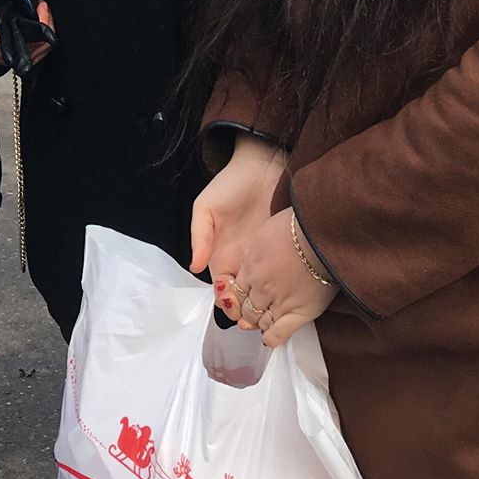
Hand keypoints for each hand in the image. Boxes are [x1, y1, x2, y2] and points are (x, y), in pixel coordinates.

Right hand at [0, 0, 53, 67]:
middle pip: (47, 40)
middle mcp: (17, 53)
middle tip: (42, 5)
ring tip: (41, 12)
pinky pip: (42, 50)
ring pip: (46, 47)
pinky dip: (44, 38)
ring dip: (47, 29)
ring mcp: (22, 59)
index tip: (41, 4)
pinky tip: (39, 26)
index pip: (37, 34)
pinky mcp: (23, 60)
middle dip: (47, 20)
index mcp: (8, 42)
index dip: (44, 18)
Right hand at [189, 132, 287, 303]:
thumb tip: (194, 267)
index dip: (226, 301)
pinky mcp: (280, 249)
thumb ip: (199, 238)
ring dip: (264, 302)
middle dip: (246, 310)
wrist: (262, 165)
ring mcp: (263, 256)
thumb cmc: (229, 184)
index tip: (232, 304)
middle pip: (244, 296)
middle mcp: (242, 260)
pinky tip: (283, 294)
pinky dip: (280, 287)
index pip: (222, 289)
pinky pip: (279, 274)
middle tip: (252, 313)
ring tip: (268, 309)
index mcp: (221, 254)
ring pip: (262, 290)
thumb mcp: (205, 209)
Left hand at [224, 208, 338, 347]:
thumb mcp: (267, 229)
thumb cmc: (299, 226)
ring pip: (258, 322)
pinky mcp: (298, 313)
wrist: (321, 235)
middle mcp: (260, 287)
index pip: (236, 290)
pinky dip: (272, 338)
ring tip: (263, 322)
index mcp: (251, 266)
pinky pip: (278, 334)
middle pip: (245, 308)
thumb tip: (256, 252)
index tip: (243, 297)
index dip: (238, 296)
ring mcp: (278, 302)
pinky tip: (270, 337)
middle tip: (253, 312)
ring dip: (258, 323)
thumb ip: (257, 246)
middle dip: (247, 311)